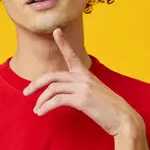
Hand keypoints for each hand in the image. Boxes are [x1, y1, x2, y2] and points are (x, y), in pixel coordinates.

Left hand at [23, 28, 143, 137]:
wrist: (123, 118)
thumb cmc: (109, 109)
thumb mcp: (95, 93)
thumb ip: (80, 89)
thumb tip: (65, 94)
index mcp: (86, 74)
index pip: (72, 55)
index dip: (63, 43)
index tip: (56, 31)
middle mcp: (83, 77)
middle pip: (52, 76)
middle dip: (36, 84)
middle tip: (26, 92)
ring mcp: (82, 87)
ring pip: (52, 88)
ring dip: (41, 100)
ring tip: (36, 110)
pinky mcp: (81, 99)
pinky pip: (56, 100)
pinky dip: (46, 106)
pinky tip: (41, 113)